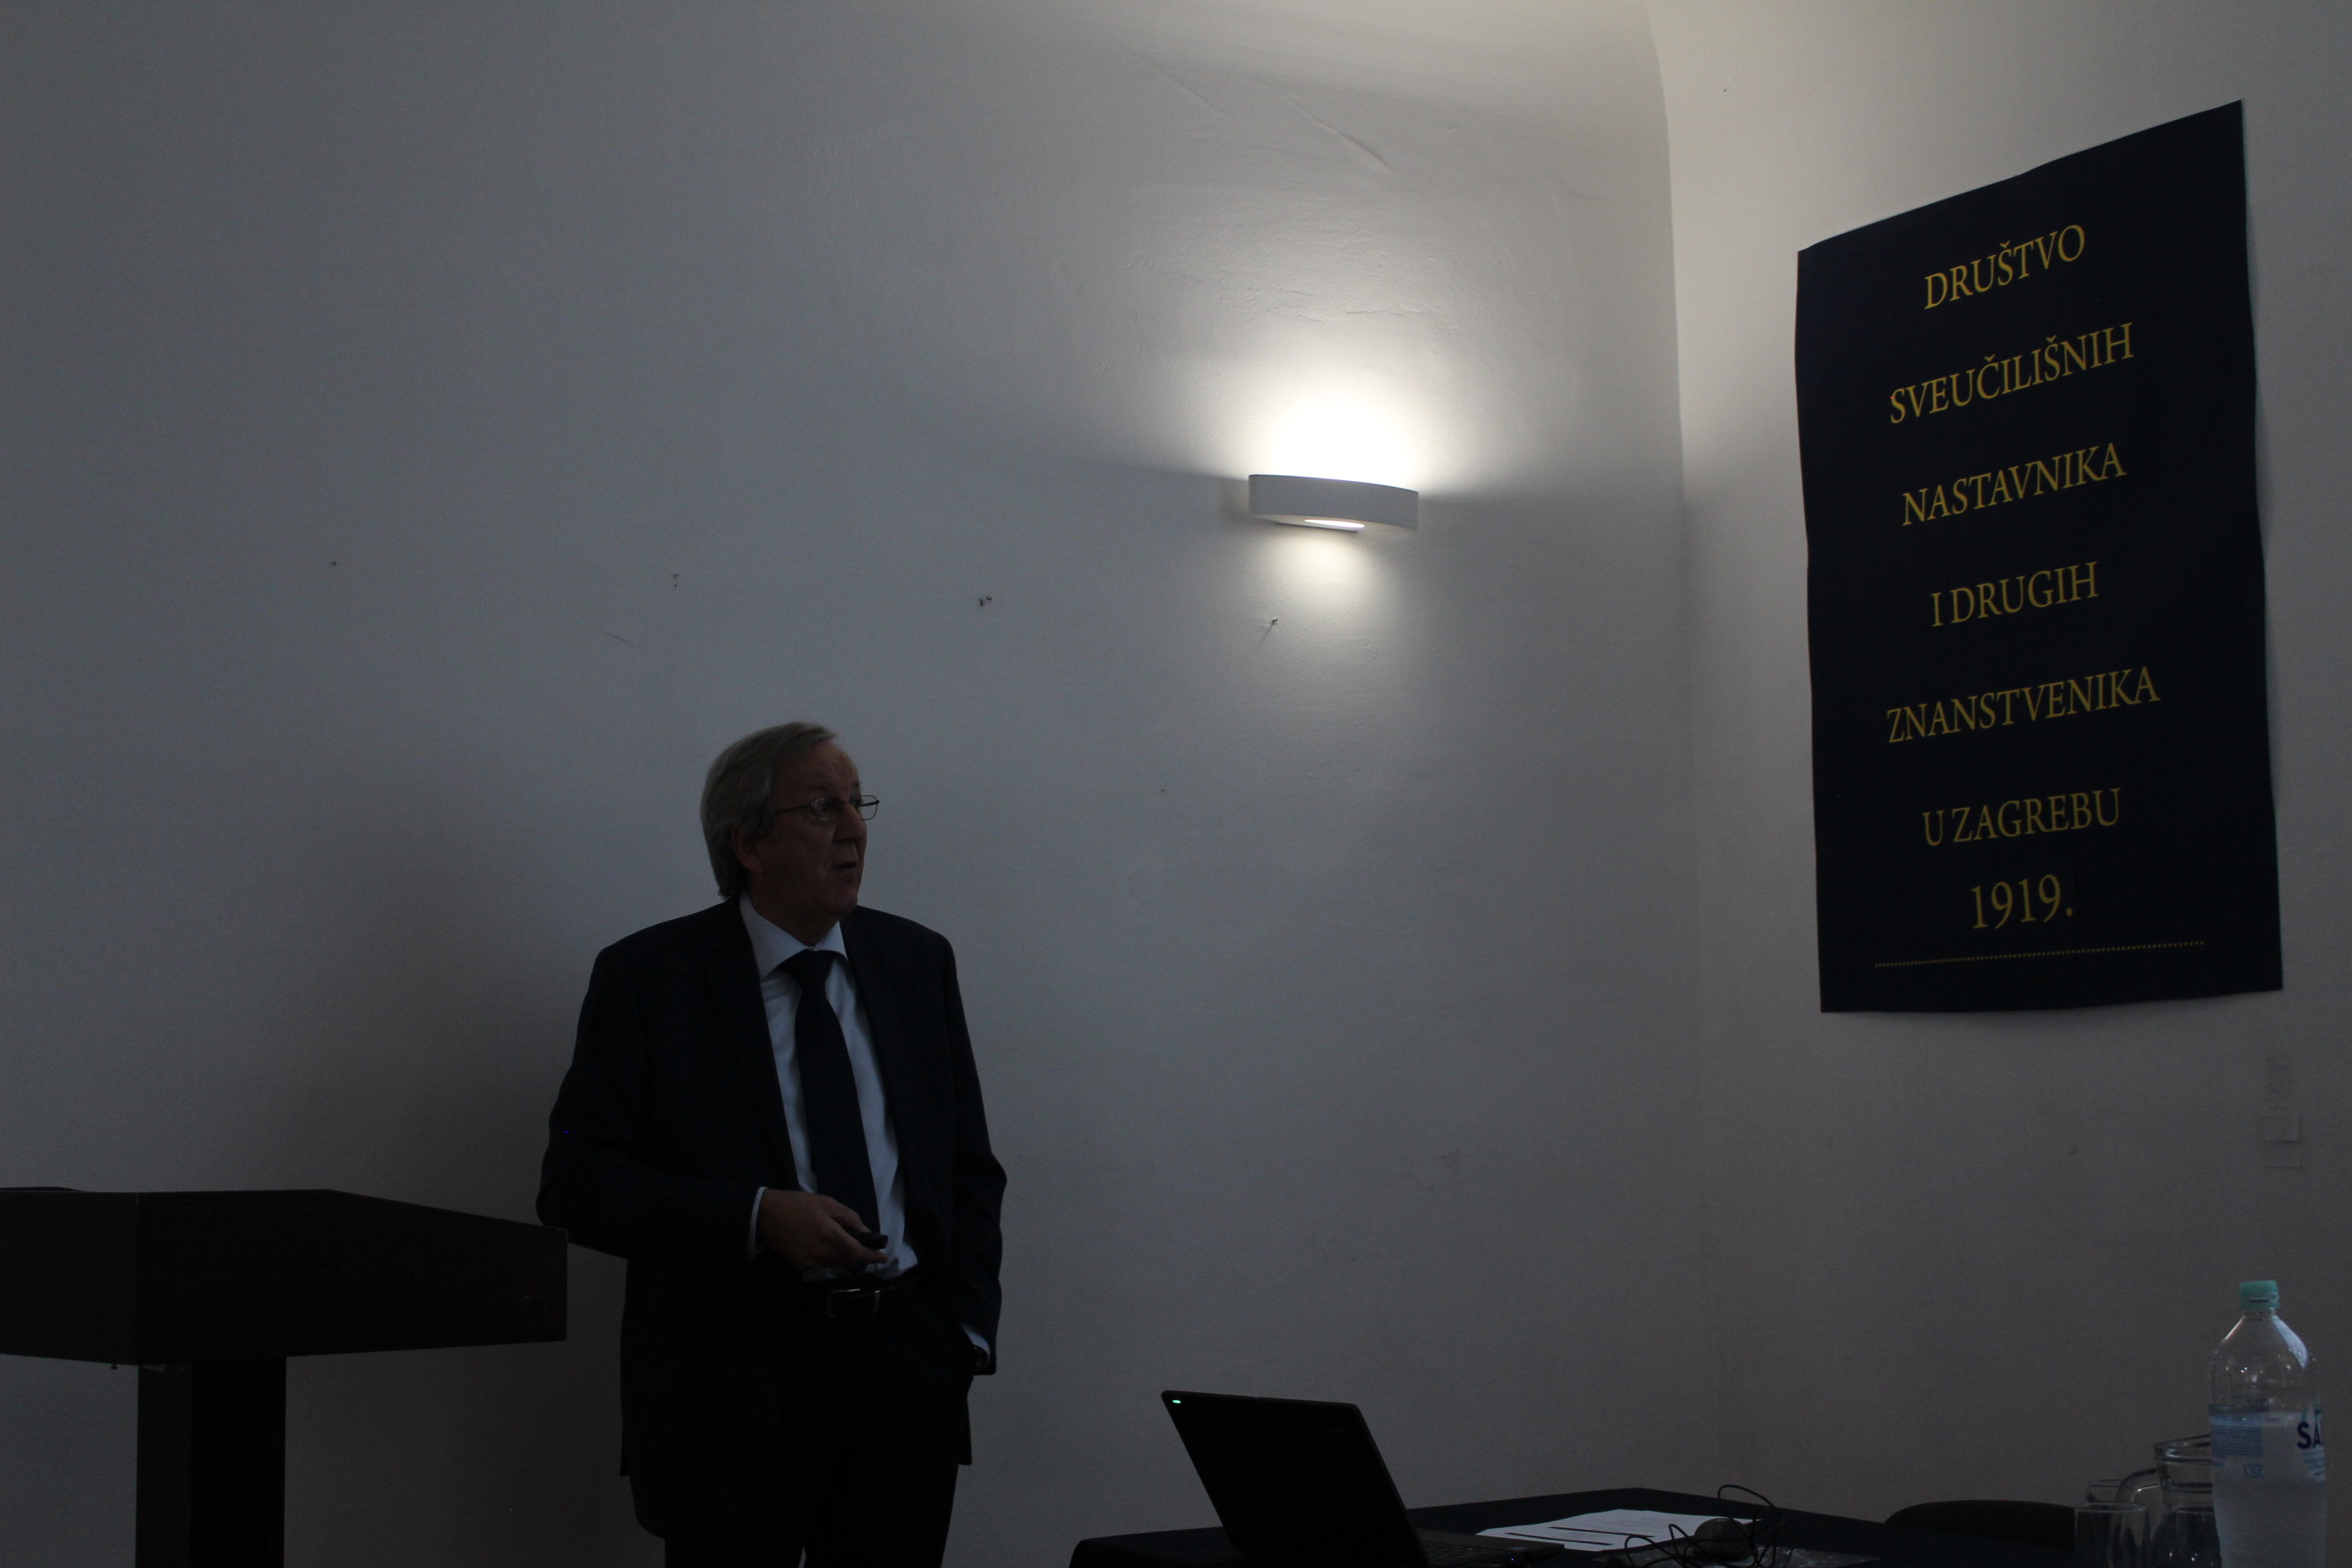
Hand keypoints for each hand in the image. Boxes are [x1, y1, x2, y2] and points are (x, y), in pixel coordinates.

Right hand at [756, 1190, 887, 1269]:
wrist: (765, 1214)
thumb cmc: (798, 1204)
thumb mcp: (827, 1203)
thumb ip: (849, 1218)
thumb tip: (865, 1232)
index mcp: (830, 1235)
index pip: (857, 1253)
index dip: (871, 1257)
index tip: (882, 1258)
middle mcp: (821, 1253)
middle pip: (847, 1261)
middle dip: (856, 1255)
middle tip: (861, 1245)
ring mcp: (809, 1262)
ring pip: (833, 1263)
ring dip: (840, 1254)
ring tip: (833, 1238)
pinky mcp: (798, 1266)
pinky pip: (819, 1264)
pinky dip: (825, 1255)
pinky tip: (818, 1242)